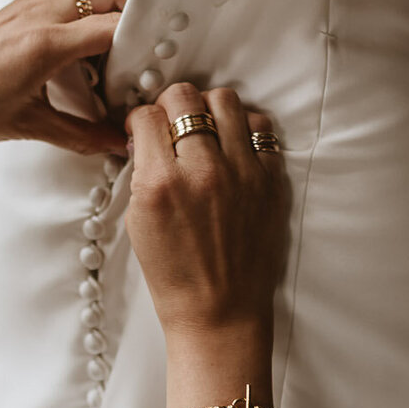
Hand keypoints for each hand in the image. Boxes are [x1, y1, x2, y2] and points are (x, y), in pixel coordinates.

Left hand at [0, 0, 129, 154]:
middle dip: (137, 13)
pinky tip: (78, 18)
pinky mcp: (20, 1)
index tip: (156, 59)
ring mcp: (30, 2)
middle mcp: (42, 14)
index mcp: (48, 44)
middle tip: (141, 46)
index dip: (144, 42)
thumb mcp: (31, 126)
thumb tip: (117, 142)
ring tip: (116, 34)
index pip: (117, 27)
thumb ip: (82, 136)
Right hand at [125, 82, 288, 341]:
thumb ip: (142, 172)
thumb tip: (147, 136)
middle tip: (172, 123)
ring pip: (226, 101)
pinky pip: (261, 128)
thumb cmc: (174, 273)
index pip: (148, 115)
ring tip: (205, 128)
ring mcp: (242, 174)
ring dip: (209, 109)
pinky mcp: (271, 181)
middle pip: (185, 97)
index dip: (141, 119)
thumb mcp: (138, 221)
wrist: (220, 311)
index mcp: (161, 184)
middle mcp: (203, 172)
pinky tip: (233, 146)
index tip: (144, 129)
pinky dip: (243, 129)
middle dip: (171, 104)